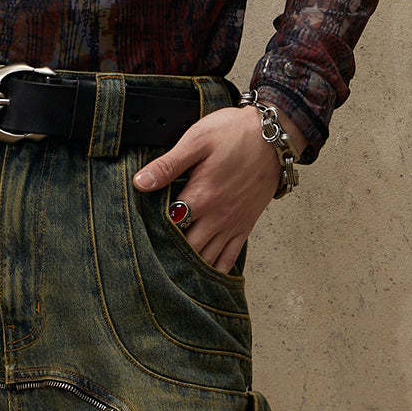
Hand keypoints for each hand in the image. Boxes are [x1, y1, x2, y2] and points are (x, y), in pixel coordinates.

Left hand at [132, 104, 293, 270]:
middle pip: (187, 249)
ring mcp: (233, 224)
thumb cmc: (234, 134)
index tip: (138, 237)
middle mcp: (217, 217)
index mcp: (201, 197)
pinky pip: (230, 258)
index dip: (151, 233)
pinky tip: (204, 276)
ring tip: (170, 272)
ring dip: (189, 266)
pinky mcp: (246, 225)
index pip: (169, 226)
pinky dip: (216, 270)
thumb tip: (140, 182)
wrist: (274, 137)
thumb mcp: (197, 140)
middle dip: (168, 255)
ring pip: (207, 258)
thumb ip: (168, 165)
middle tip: (149, 258)